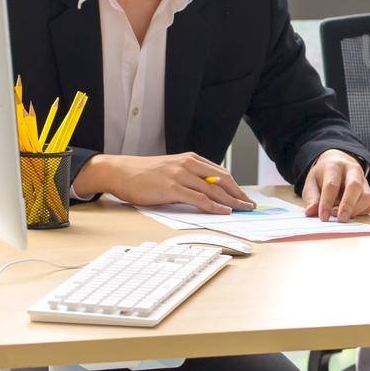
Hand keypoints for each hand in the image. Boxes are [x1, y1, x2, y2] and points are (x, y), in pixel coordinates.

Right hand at [74, 153, 256, 213]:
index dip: (235, 186)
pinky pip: (199, 198)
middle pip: (222, 180)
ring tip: (243, 210)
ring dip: (231, 202)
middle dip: (238, 194)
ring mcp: (180, 175)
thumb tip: (208, 192)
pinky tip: (223, 211)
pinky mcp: (172, 187)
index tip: (244, 197)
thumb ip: (190, 177)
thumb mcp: (172, 170)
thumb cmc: (144, 174)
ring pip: (213, 190)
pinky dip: (214, 206)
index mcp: (191, 159)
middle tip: (250, 205)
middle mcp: (189, 164)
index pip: (221, 173)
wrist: (120, 172)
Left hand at [302, 149, 369, 220]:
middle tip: (341, 219)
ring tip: (340, 217)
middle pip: (354, 186)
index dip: (327, 202)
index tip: (323, 217)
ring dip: (354, 210)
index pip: (332, 185)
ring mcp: (363, 180)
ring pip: (365, 196)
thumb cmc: (324, 175)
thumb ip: (311, 197)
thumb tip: (311, 211)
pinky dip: (359, 212)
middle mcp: (352, 170)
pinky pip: (369, 203)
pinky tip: (348, 214)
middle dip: (348, 204)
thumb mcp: (312, 182)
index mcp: (334, 166)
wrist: (339, 162)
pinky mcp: (369, 191)